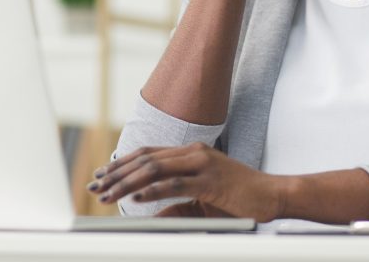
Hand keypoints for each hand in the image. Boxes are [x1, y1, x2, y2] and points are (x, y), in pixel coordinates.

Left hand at [88, 142, 286, 222]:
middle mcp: (194, 153)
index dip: (122, 163)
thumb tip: (149, 214)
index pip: (148, 153)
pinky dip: (154, 191)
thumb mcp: (201, 199)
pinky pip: (176, 184)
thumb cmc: (239, 199)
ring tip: (109, 194)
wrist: (272, 196)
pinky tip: (137, 198)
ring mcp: (203, 164)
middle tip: (96, 186)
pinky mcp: (211, 180)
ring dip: (127, 182)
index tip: (102, 174)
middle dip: (117, 173)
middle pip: (146, 159)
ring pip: (155, 169)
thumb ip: (176, 203)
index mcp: (191, 153)